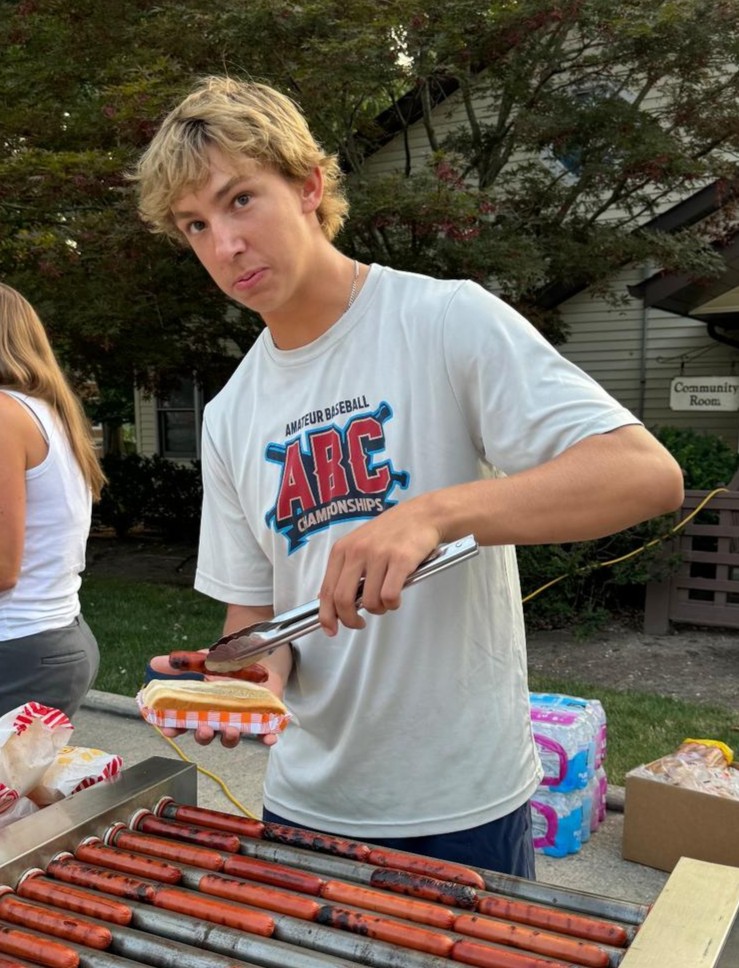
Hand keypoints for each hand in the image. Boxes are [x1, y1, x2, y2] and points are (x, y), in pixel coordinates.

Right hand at [145, 653, 284, 748]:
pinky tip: (269, 739)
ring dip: (230, 738)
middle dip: (204, 736)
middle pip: (207, 735)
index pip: (183, 724)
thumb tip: (152, 663)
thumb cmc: (226, 664)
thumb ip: (180, 665)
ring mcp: (239, 720)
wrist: (258, 657)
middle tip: (204, 730)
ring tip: (230, 729)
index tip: (168, 729)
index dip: (174, 728)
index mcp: (200, 708)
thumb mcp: (202, 660)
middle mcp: (218, 718)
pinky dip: (266, 737)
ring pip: (231, 737)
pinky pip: (264, 733)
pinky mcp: (262, 719)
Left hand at [318, 507, 442, 634]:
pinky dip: (393, 603)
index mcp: (342, 549)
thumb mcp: (359, 545)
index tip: (331, 629)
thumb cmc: (391, 532)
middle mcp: (357, 551)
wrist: (421, 515)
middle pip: (343, 599)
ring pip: (370, 601)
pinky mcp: (400, 559)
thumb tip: (327, 599)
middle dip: (350, 619)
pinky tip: (396, 597)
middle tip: (359, 623)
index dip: (327, 615)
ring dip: (378, 609)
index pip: (327, 589)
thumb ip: (344, 570)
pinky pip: (390, 595)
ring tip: (385, 601)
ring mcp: (379, 555)